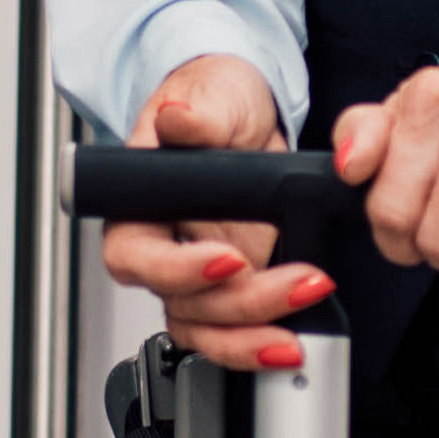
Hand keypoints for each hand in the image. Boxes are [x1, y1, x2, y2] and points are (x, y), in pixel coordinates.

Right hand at [94, 50, 333, 374]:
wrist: (247, 115)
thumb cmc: (213, 102)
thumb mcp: (211, 96)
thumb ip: (197, 115)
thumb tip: (176, 118)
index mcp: (136, 209)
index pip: (135, 258)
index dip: (177, 270)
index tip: (228, 259)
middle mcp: (161, 251)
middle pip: (183, 303)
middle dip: (242, 304)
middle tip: (298, 281)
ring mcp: (197, 277)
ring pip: (208, 330)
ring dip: (254, 336)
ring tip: (303, 318)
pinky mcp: (233, 288)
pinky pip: (237, 331)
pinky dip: (264, 342)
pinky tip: (297, 337)